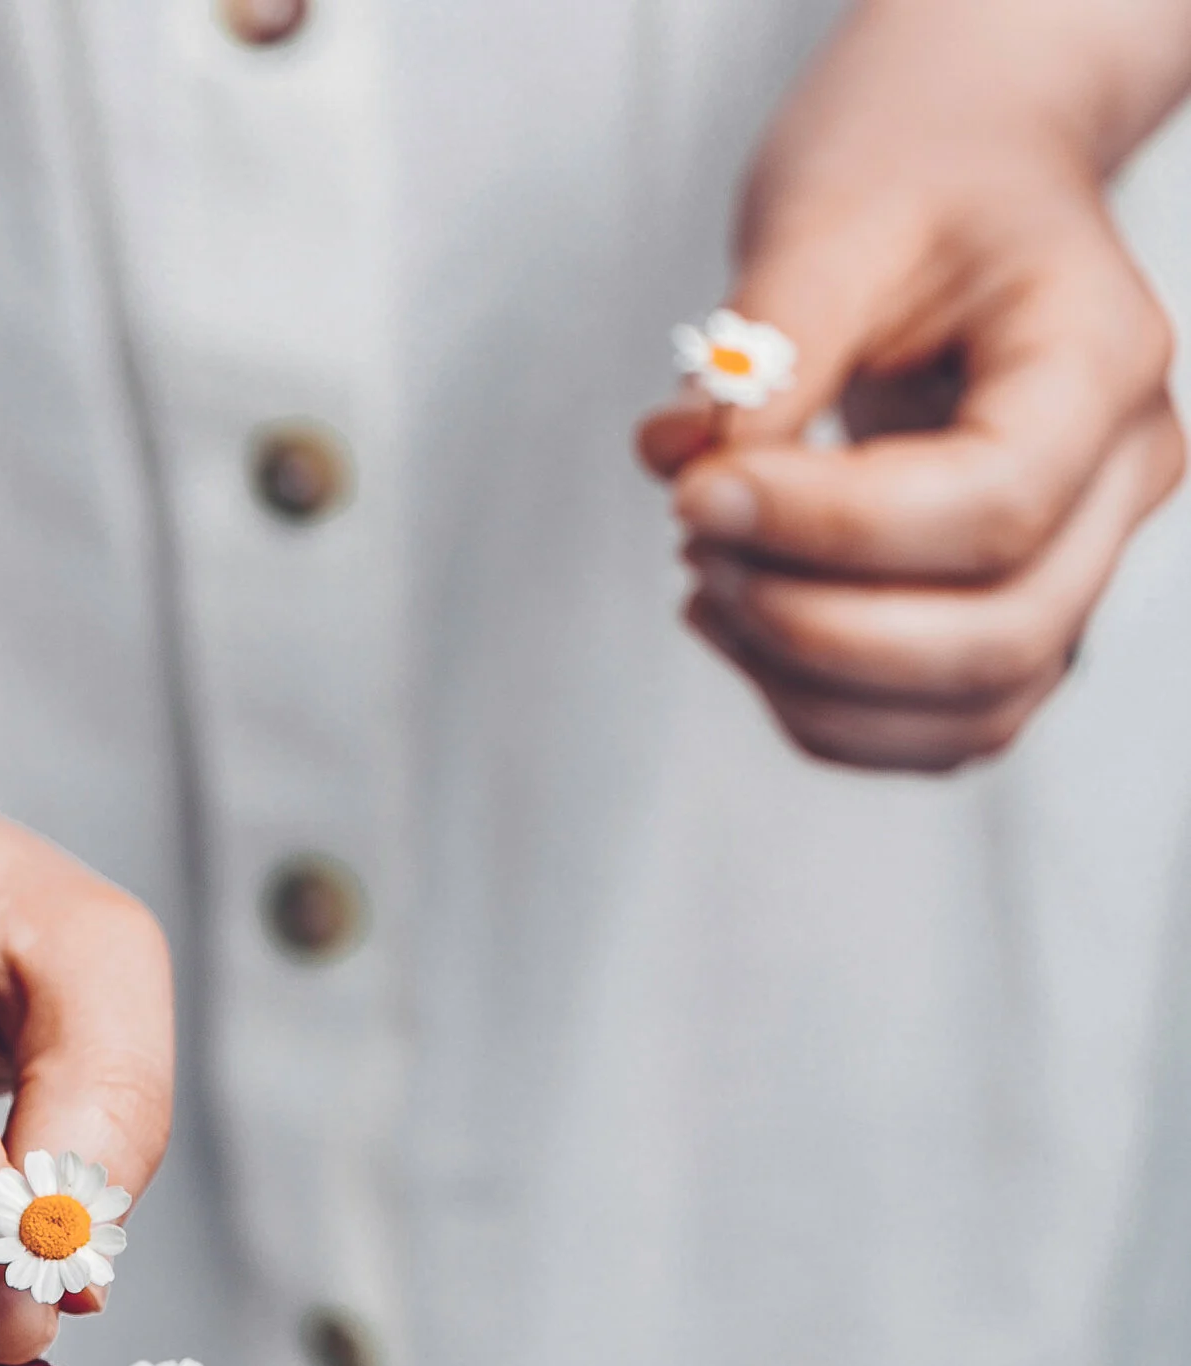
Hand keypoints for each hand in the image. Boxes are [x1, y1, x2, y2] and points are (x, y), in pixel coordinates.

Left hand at [636, 16, 1185, 771]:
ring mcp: (1084, 564)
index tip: (693, 492)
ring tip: (703, 577)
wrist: (958, 182)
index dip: (828, 530)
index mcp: (1104, 359)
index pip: (990, 506)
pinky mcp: (1017, 623)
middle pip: (995, 639)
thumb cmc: (909, 183)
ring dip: (805, 682)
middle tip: (691, 535)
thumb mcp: (830, 220)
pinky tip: (734, 614)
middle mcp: (1123, 478)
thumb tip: (701, 475)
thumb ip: (767, 355)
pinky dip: (815, 707)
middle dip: (810, 623)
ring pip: (968, 717)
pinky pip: (931, 733)